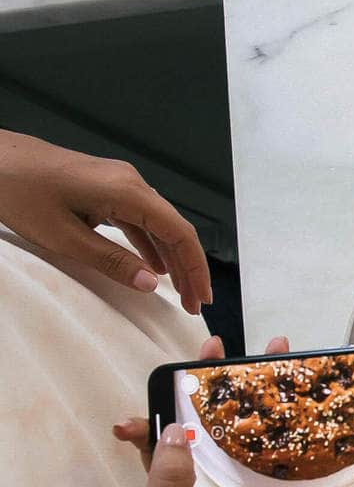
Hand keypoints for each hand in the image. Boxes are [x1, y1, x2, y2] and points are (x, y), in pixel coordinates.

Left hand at [0, 128, 211, 314]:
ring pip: (160, 226)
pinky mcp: (107, 187)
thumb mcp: (65, 237)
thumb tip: (150, 283)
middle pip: (175, 230)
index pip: (180, 233)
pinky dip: (151, 244)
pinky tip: (154, 264)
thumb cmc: (19, 190)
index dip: (196, 268)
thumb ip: (112, 261)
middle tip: (193, 303)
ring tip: (178, 290)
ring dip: (171, 258)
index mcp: (128, 192)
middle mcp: (131, 183)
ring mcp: (120, 183)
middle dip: (189, 268)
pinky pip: (140, 219)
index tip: (201, 297)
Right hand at [80, 335, 313, 486]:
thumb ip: (173, 480)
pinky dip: (154, 439)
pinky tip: (133, 421)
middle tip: (270, 354)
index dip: (320, 450)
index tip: (326, 406)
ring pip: (211, 445)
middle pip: (257, 449)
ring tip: (202, 359)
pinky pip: (168, 462)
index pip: (304, 486)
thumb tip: (180, 431)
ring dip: (203, 407)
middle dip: (260, 402)